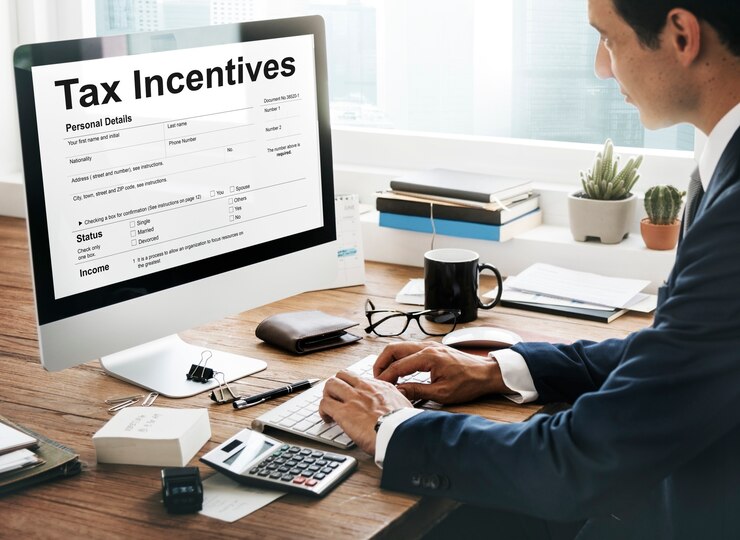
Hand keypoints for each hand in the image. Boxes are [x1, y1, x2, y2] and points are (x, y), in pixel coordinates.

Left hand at [319, 370, 412, 454]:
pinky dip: (322, 411)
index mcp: (380, 387)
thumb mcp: (405, 406)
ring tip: (329, 407)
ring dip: (327, 395)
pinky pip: (325, 404)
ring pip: (331, 385)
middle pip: (342, 375)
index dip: (352, 386)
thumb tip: (397, 406)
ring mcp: (353, 398)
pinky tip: (327, 419)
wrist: (400, 434)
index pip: (359, 378)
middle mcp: (365, 388)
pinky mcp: (343, 412)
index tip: (351, 395)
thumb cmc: (404, 425)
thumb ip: (396, 401)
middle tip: (336, 398)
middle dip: (336, 386)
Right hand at [373, 341, 508, 403]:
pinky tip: (398, 371)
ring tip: (385, 376)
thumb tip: (398, 392)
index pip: (398, 366)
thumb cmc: (469, 383)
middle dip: (381, 364)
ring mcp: (429, 345)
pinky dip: (399, 358)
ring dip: (389, 360)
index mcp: (428, 357)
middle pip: (393, 349)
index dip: (385, 377)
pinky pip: (408, 349)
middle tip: (377, 379)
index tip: (379, 387)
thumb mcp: (442, 393)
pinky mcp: (432, 348)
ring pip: (399, 347)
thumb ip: (417, 391)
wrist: (486, 374)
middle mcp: (427, 347)